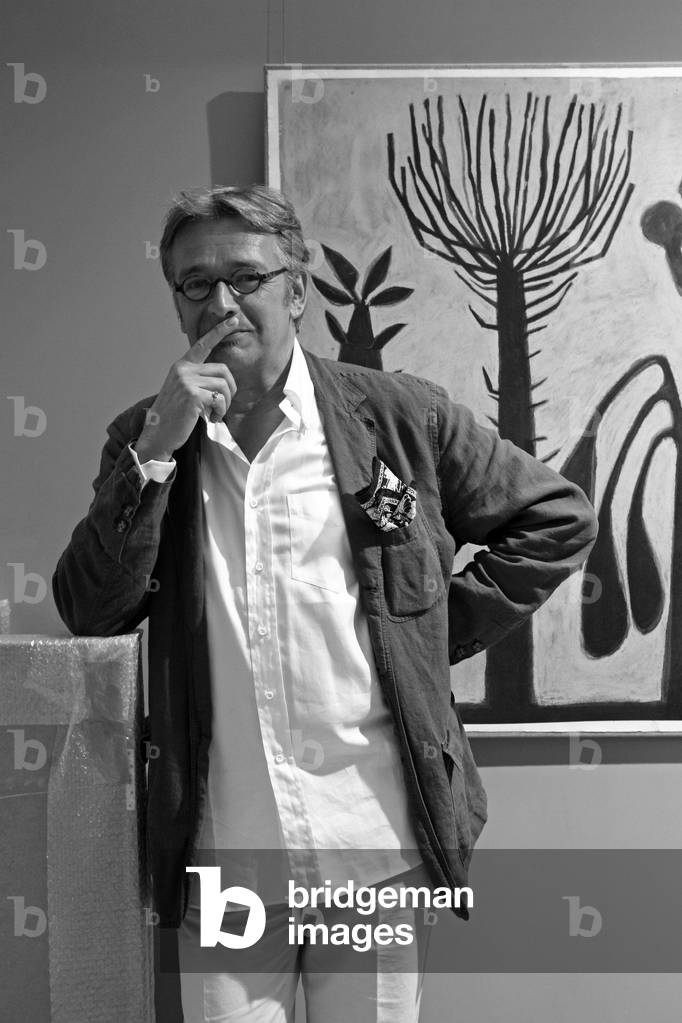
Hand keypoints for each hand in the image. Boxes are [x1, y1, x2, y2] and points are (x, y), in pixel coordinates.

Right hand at [134, 316, 239, 460]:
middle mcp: (183, 369)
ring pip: (224, 386)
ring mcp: (187, 381)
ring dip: (225, 404)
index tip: (233, 319)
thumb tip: (224, 380)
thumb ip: (198, 379)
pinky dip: (220, 412)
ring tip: (215, 414)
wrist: (158, 433)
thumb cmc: (174, 415)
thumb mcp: (183, 390)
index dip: (219, 331)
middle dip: (230, 390)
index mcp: (182, 366)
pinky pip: (220, 399)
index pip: (202, 344)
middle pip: (223, 370)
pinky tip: (210, 419)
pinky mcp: (192, 395)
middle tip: (222, 406)